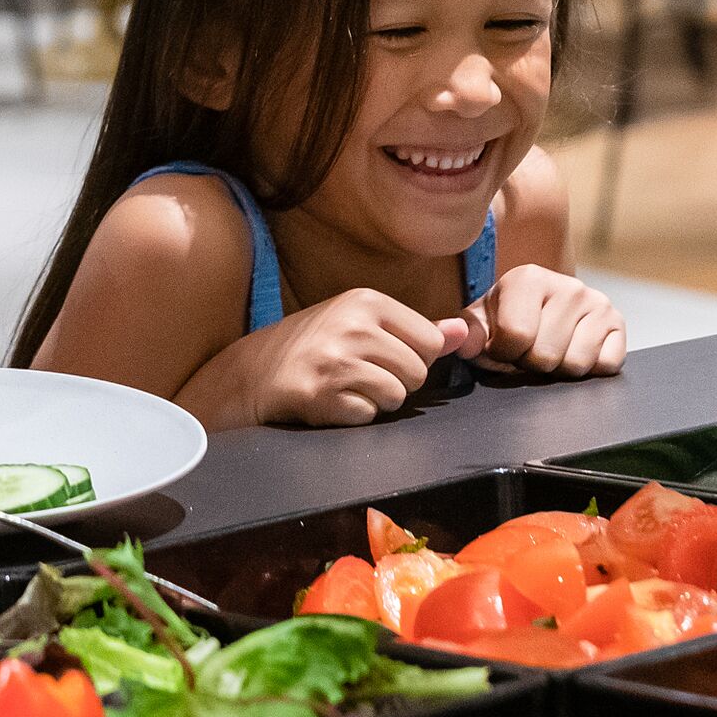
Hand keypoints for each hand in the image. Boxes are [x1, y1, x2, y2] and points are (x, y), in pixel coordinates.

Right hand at [243, 288, 473, 428]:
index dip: (414, 356)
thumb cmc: (315, 346)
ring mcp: (335, 360)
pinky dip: (354, 415)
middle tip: (361, 374)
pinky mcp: (321, 394)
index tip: (383, 355)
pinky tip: (332, 401)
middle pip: (418, 372)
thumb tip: (464, 331)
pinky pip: (368, 415)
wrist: (252, 372)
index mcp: (366, 301)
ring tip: (347, 387)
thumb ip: (417, 329)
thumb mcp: (363, 322)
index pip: (430, 341)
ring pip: (397, 396)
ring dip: (377, 401)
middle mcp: (352, 325)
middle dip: (397, 381)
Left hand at [460, 267, 625, 379]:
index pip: (514, 337)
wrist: (544, 309)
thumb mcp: (481, 321)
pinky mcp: (619, 323)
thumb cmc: (508, 317)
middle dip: (531, 364)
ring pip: (574, 365)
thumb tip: (460, 341)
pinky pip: (605, 366)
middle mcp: (568, 286)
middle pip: (545, 356)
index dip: (503, 354)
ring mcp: (598, 303)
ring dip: (558, 370)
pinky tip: (575, 350)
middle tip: (529, 350)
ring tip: (551, 349)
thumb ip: (468, 333)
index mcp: (528, 278)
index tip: (503, 345)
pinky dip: (589, 370)